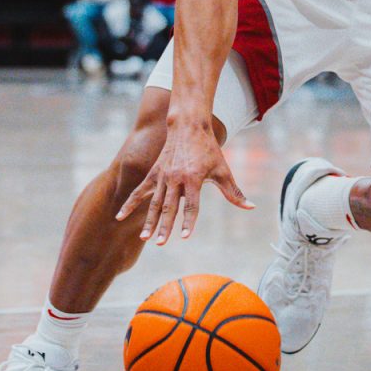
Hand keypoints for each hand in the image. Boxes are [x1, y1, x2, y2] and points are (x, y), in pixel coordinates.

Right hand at [115, 117, 253, 242]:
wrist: (189, 126)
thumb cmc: (209, 149)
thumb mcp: (223, 170)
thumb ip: (234, 192)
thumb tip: (250, 207)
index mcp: (193, 178)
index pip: (192, 204)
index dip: (189, 221)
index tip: (185, 236)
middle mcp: (176, 178)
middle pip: (170, 206)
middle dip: (165, 226)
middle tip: (161, 243)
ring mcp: (163, 176)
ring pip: (154, 202)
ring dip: (149, 221)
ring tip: (145, 238)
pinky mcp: (154, 173)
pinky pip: (140, 191)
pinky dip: (129, 204)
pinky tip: (119, 217)